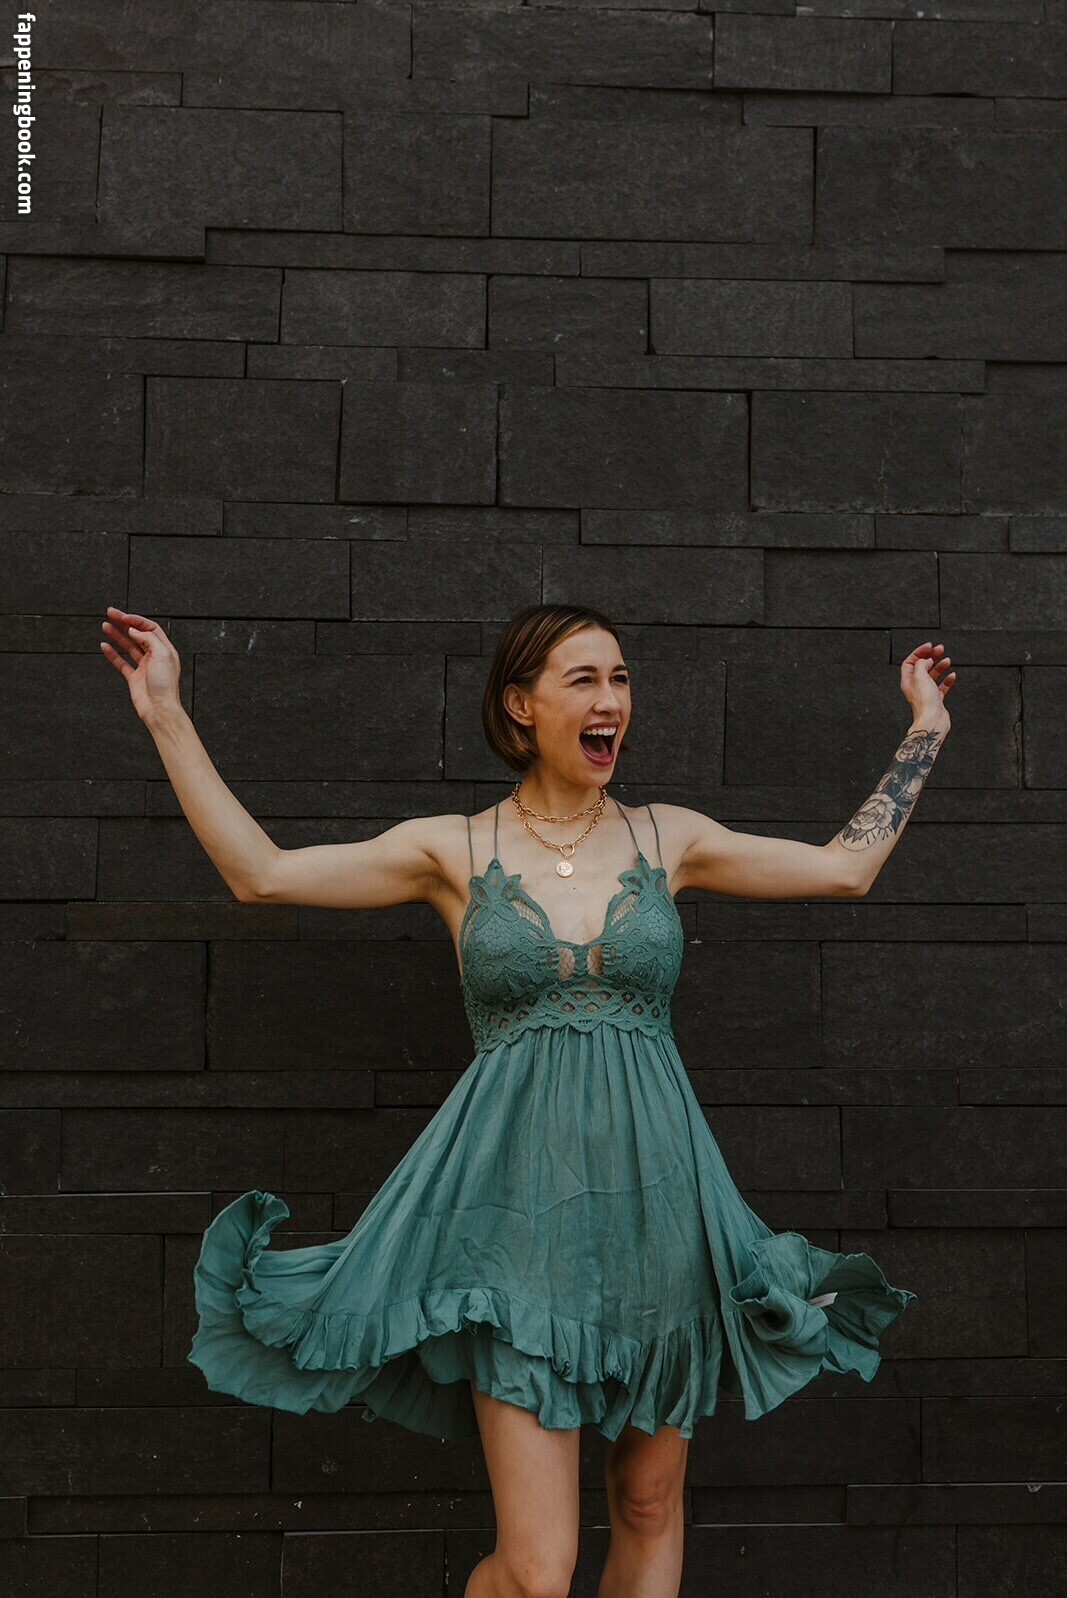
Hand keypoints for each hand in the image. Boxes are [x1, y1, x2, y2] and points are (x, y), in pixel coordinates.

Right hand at [100, 606, 182, 723]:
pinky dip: (112, 654)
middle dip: (124, 623)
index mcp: (165, 649)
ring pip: (128, 646)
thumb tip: (135, 630)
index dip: (136, 620)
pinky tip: (105, 646)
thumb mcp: (162, 655)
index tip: (123, 616)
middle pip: (138, 634)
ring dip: (117, 635)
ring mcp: (144, 667)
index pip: (150, 628)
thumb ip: (148, 639)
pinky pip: (121, 662)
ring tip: (105, 626)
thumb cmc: (165, 686)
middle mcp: (155, 656)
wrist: (160, 709)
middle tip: (111, 614)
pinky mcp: (134, 678)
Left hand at [901, 640, 955, 729]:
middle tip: (940, 649)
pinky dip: (947, 680)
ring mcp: (926, 693)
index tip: (929, 646)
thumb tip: (925, 660)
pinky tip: (952, 675)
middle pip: (922, 667)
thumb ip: (921, 665)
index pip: (910, 662)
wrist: (932, 721)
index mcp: (908, 681)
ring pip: (933, 675)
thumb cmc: (924, 703)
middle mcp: (916, 687)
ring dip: (940, 666)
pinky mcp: (936, 700)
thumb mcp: (920, 677)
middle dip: (931, 656)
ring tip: (947, 660)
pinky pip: (942, 687)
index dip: (919, 652)